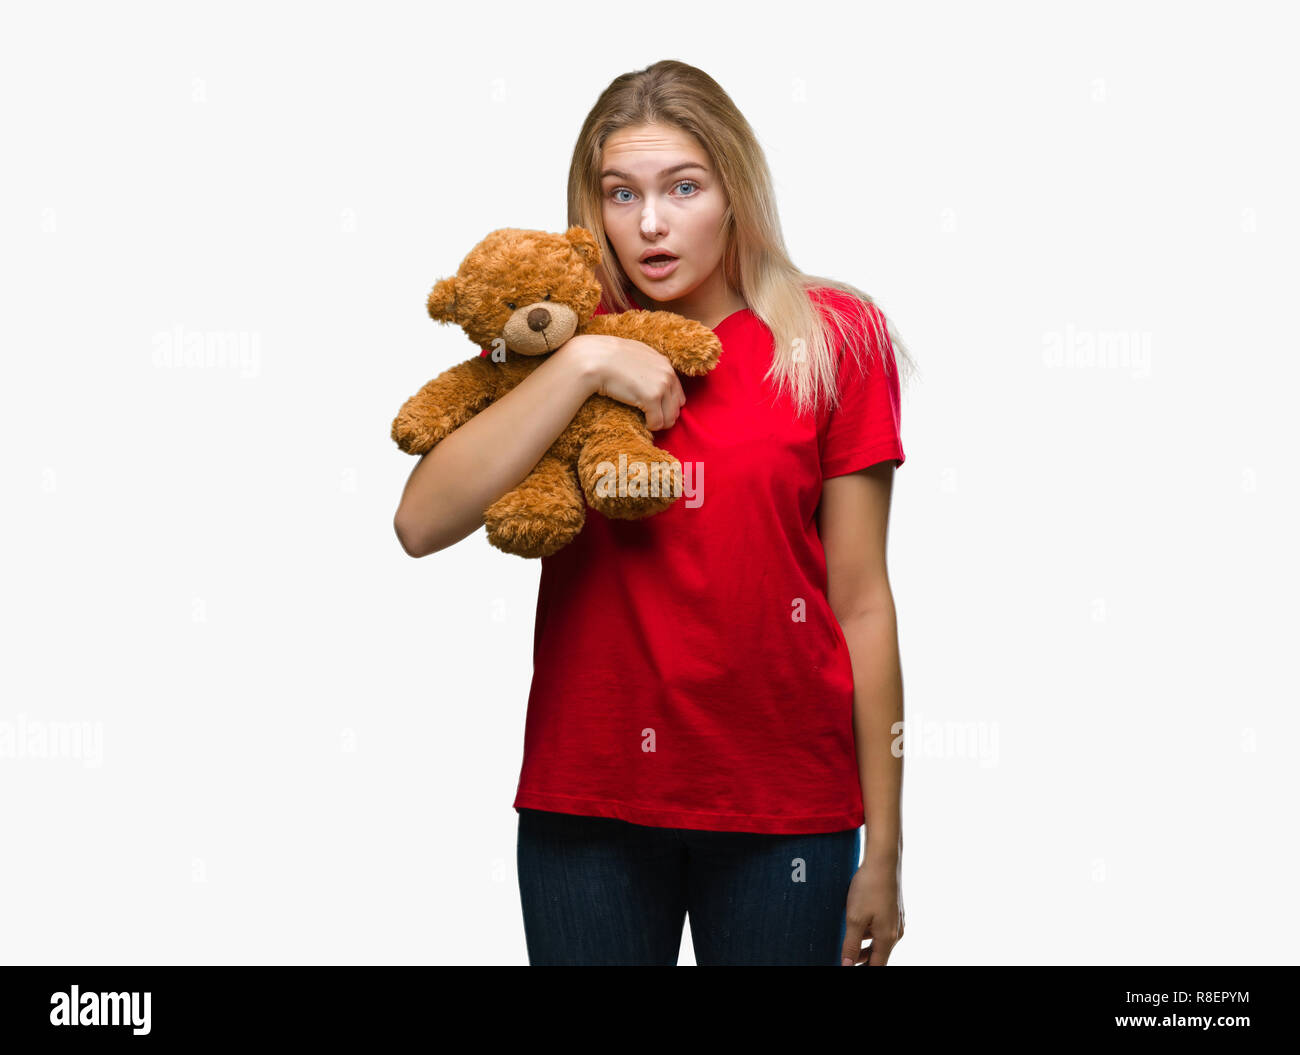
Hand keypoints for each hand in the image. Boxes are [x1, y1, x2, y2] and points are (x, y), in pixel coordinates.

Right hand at [560, 333, 686, 430]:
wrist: (596, 358)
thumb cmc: (609, 356)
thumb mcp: (635, 352)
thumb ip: (648, 362)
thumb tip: (647, 374)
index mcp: (664, 364)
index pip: (677, 392)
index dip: (668, 405)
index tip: (658, 411)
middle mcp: (667, 374)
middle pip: (676, 406)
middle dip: (666, 416)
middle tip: (654, 420)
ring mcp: (661, 386)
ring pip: (670, 417)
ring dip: (660, 423)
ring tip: (649, 423)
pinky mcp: (651, 398)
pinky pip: (657, 422)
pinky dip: (651, 426)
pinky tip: (643, 424)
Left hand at [840, 855, 904, 964]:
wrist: (883, 861)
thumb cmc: (869, 888)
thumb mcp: (855, 919)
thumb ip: (851, 945)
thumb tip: (847, 965)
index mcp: (888, 938)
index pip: (877, 966)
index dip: (862, 969)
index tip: (848, 967)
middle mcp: (896, 932)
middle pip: (879, 955)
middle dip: (862, 960)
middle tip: (846, 959)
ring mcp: (897, 920)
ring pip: (880, 941)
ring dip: (865, 945)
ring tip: (848, 942)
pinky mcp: (894, 910)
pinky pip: (882, 928)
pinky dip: (870, 932)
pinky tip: (858, 923)